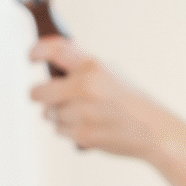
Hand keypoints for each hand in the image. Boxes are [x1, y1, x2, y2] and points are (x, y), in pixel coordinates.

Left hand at [30, 38, 163, 158]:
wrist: (153, 130)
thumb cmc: (131, 101)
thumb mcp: (111, 72)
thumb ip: (83, 66)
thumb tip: (54, 60)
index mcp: (93, 67)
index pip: (55, 50)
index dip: (37, 51)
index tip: (31, 57)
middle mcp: (85, 87)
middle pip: (39, 92)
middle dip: (38, 95)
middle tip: (43, 96)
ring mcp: (83, 113)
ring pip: (49, 114)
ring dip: (58, 115)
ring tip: (82, 114)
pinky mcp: (83, 135)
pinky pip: (59, 131)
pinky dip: (69, 130)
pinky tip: (87, 125)